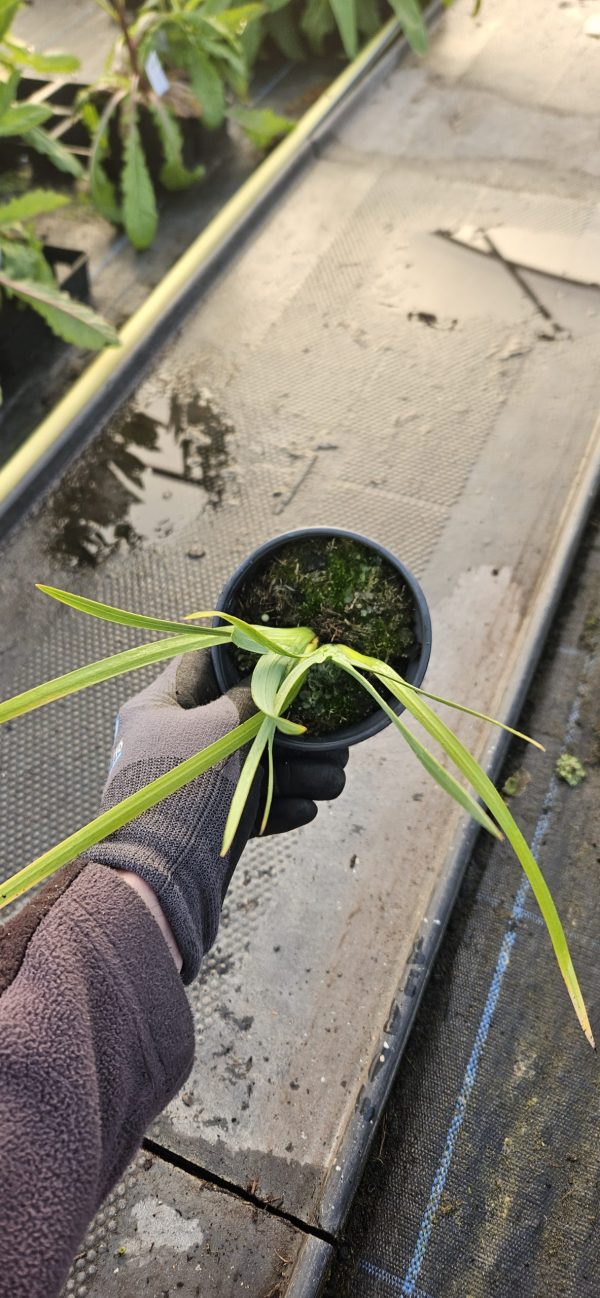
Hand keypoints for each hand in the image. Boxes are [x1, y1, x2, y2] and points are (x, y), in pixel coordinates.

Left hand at [88, 650, 347, 981]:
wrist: (157, 880)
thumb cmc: (182, 789)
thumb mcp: (220, 727)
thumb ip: (252, 696)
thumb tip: (276, 674)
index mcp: (160, 706)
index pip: (205, 662)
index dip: (250, 655)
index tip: (294, 654)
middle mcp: (174, 740)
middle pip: (243, 719)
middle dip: (293, 728)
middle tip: (335, 734)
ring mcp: (192, 783)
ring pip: (255, 765)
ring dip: (299, 771)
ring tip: (334, 779)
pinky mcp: (207, 823)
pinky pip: (250, 805)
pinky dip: (280, 806)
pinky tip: (308, 808)